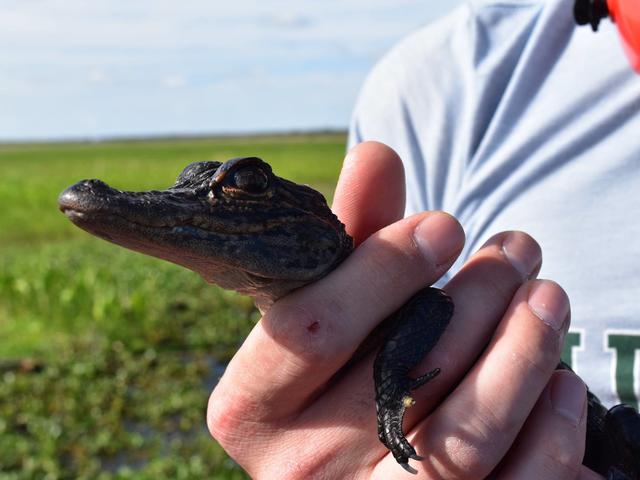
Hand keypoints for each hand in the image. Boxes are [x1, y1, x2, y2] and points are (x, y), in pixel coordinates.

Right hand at [207, 141, 600, 478]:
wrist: (351, 458)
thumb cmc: (340, 364)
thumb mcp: (331, 304)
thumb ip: (351, 238)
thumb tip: (376, 154)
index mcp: (251, 407)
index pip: (313, 328)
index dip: (381, 268)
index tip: (443, 223)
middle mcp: (300, 472)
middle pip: (399, 373)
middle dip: (474, 297)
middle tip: (514, 249)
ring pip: (464, 437)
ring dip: (522, 350)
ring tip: (546, 294)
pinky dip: (548, 430)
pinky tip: (558, 377)